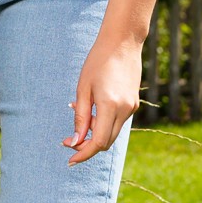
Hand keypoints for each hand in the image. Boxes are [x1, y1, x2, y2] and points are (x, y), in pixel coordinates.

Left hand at [65, 30, 142, 164]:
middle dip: (87, 146)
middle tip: (68, 140)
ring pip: (112, 133)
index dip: (83, 154)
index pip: (98, 142)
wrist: (123, 42)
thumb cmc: (98, 61)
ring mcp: (132, 107)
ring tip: (80, 115)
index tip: (70, 160)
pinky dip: (104, 123)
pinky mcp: (134, 104)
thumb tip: (76, 142)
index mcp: (111, 106)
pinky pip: (117, 122)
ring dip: (95, 133)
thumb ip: (81, 118)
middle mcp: (125, 110)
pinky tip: (93, 108)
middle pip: (106, 142)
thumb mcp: (83, 89)